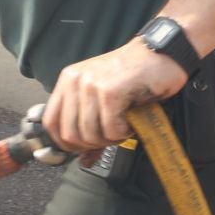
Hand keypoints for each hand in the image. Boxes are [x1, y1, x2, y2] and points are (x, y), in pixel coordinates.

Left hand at [43, 40, 188, 153]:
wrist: (163, 54)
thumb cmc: (136, 75)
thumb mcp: (104, 97)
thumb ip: (90, 126)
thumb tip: (83, 160)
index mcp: (69, 80)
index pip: (51, 122)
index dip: (65, 144)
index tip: (83, 149)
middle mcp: (75, 81)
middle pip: (70, 134)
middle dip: (94, 144)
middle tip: (112, 134)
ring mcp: (91, 85)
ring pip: (91, 135)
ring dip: (112, 138)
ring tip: (125, 123)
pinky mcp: (109, 91)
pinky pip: (111, 130)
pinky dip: (125, 132)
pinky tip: (133, 119)